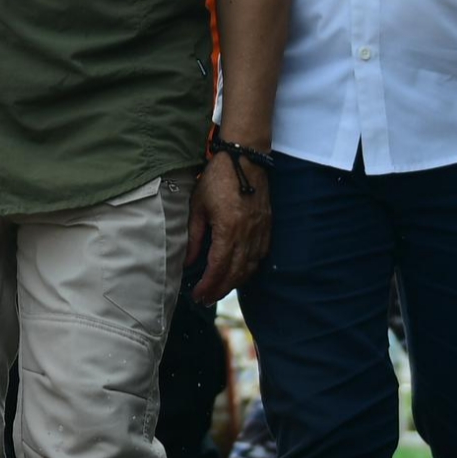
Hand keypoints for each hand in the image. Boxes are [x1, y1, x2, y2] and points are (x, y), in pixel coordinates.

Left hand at [191, 144, 272, 304]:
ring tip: (219, 290)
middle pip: (235, 273)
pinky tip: (238, 273)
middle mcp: (248, 234)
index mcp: (229, 229)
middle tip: (206, 299)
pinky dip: (249, 269)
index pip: (219, 267)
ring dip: (235, 282)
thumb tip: (189, 262)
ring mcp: (260, 230)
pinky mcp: (267, 226)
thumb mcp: (198, 206)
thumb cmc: (217, 178)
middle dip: (220, 289)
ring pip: (249, 267)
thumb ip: (194, 237)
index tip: (198, 295)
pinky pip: (260, 256)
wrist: (245, 158)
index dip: (208, 285)